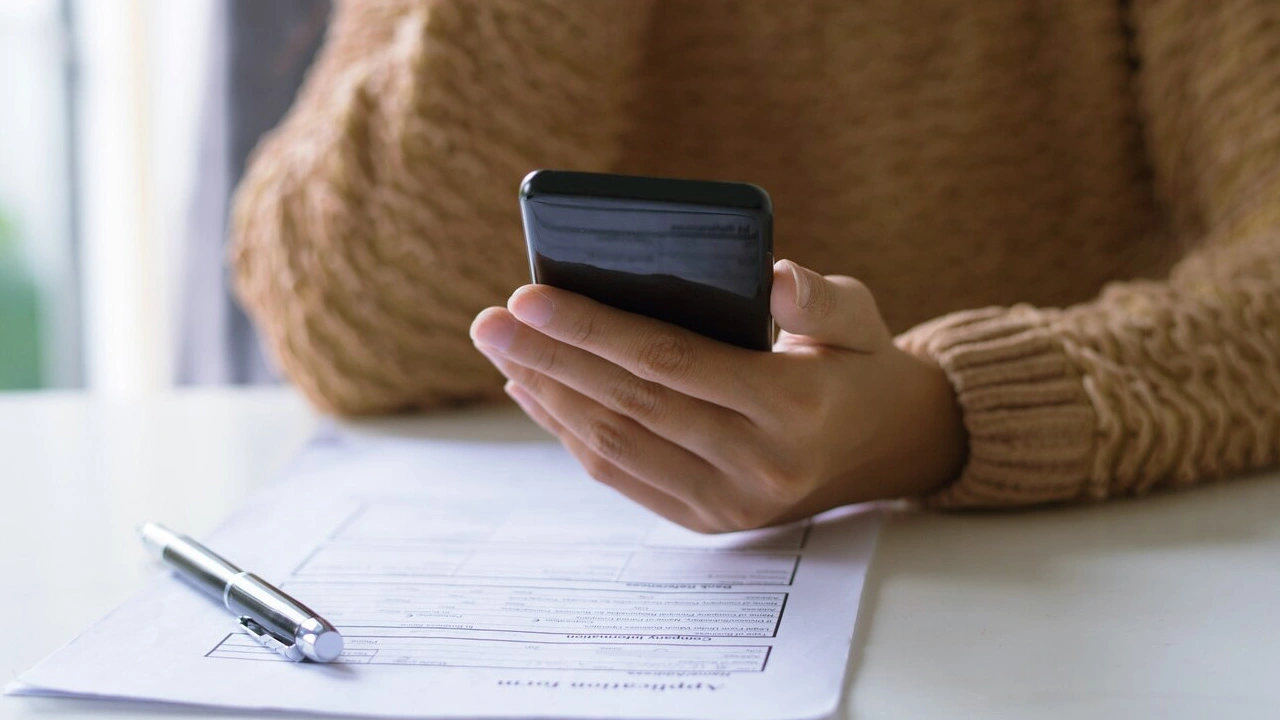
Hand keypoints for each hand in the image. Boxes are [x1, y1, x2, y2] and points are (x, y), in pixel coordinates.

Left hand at [470, 260, 965, 531]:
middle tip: (488, 322)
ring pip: (616, 445)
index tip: (527, 297)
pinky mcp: (708, 521)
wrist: (887, 449)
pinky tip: (536, 394)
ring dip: (549, 397)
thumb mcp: (859, 316)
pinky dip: (571, 435)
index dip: (592, 330)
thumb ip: (818, 295)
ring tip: (502, 352)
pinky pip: (623, 476)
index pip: (670, 361)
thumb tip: (772, 276)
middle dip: (548, 359)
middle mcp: (758, 465)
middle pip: (629, 404)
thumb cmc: (858, 364)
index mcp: (794, 405)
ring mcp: (730, 503)